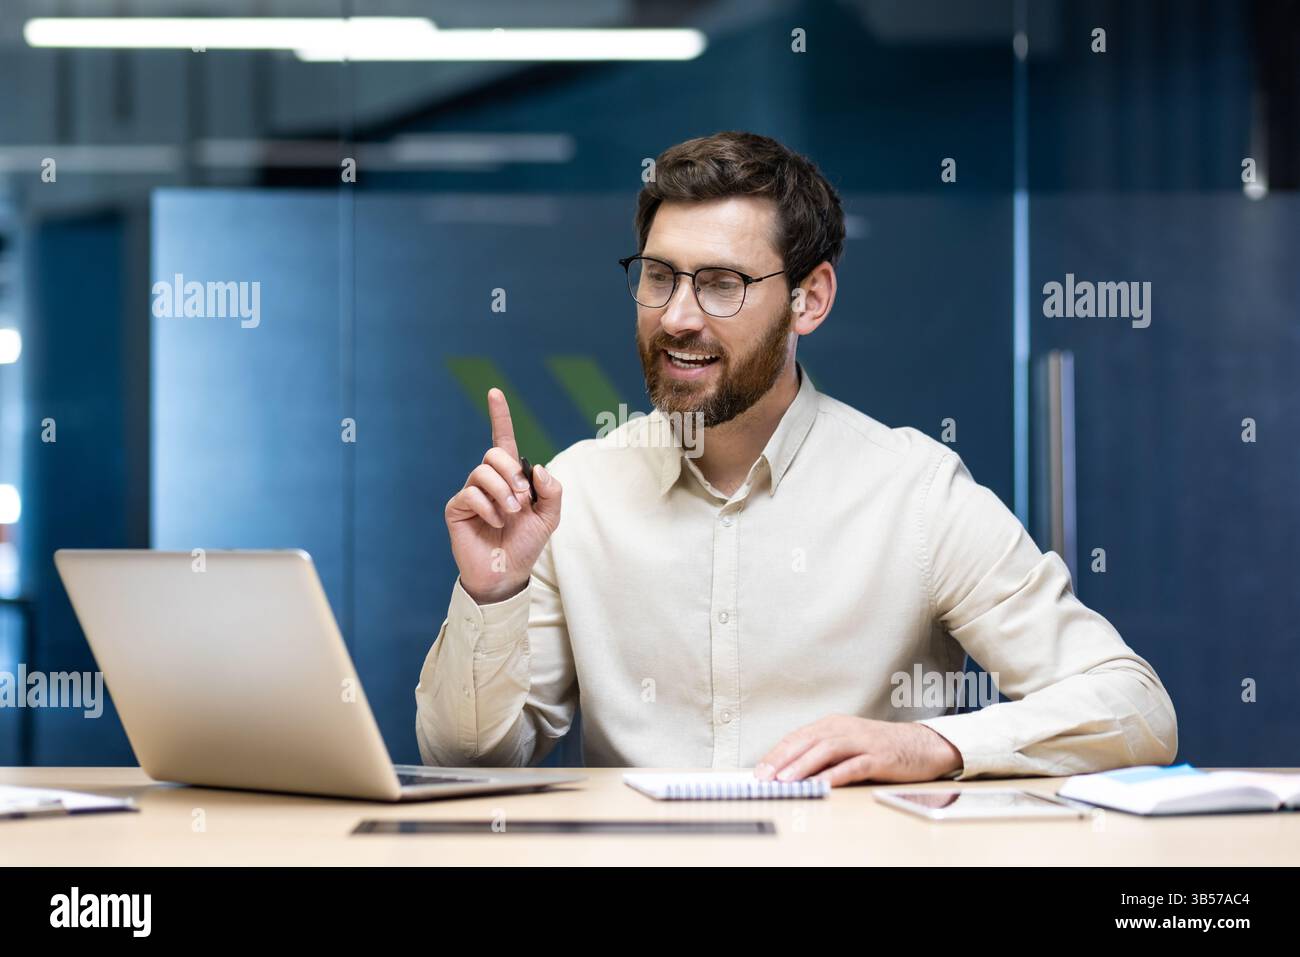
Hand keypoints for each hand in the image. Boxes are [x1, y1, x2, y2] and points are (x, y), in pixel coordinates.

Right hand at [445, 388, 561, 604]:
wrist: (507, 572)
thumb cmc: (526, 544)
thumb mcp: (550, 516)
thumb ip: (552, 490)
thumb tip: (535, 467)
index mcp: (511, 477)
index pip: (504, 440)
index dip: (499, 416)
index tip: (494, 392)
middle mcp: (489, 481)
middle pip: (494, 454)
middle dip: (512, 473)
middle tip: (522, 498)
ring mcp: (471, 493)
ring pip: (482, 472)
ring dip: (503, 492)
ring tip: (511, 514)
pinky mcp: (457, 508)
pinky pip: (470, 493)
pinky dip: (488, 507)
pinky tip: (495, 523)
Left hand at [754, 716, 961, 786]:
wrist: (923, 744)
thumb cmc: (882, 747)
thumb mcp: (848, 744)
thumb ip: (823, 754)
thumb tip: (791, 772)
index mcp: (833, 724)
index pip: (798, 737)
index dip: (776, 754)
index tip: (759, 770)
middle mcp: (844, 729)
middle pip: (806, 741)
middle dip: (782, 759)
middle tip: (763, 776)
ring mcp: (862, 741)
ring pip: (826, 750)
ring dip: (803, 766)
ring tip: (785, 780)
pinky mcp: (879, 757)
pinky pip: (853, 766)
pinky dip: (835, 775)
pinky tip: (822, 784)